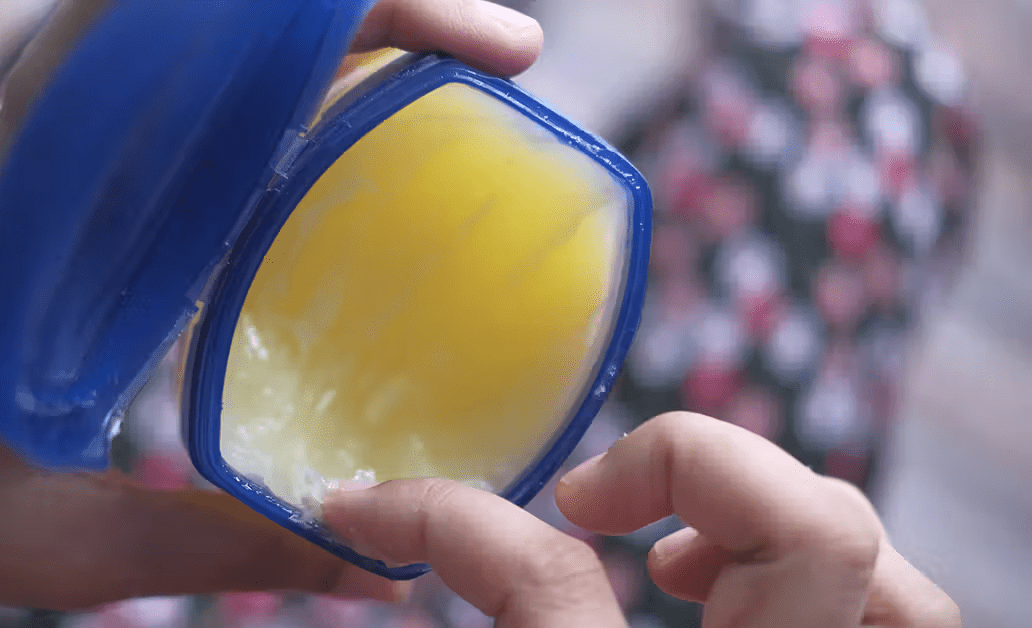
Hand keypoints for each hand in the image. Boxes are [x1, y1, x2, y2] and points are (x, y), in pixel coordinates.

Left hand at [0, 0, 540, 609]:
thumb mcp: (50, 544)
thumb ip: (218, 547)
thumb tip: (376, 559)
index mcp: (34, 215)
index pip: (185, 47)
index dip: (346, 17)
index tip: (471, 50)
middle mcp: (40, 152)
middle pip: (208, 10)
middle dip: (368, 7)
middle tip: (494, 55)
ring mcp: (41, 147)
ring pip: (184, 26)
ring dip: (319, 26)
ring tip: (439, 70)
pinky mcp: (49, 169)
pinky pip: (162, 78)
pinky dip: (262, 69)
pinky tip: (332, 122)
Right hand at [323, 412, 960, 626]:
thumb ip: (481, 598)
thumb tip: (356, 526)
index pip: (538, 580)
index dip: (440, 518)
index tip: (367, 508)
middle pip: (813, 532)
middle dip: (690, 463)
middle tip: (588, 500)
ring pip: (874, 557)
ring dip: (766, 508)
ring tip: (671, 549)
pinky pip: (881, 605)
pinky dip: (805, 565)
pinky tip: (712, 588)